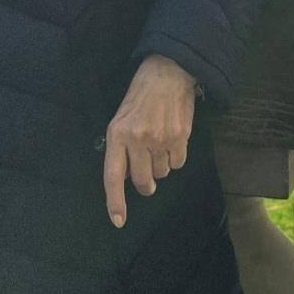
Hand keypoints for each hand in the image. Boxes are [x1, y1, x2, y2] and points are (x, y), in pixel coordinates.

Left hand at [103, 57, 197, 228]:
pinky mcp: (180, 137)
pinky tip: (172, 141)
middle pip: (143, 181)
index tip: (118, 220)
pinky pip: (178, 164)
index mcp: (118, 134)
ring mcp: (160, 139)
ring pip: (162, 173)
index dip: (115, 201)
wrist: (168, 73)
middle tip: (147, 179)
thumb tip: (126, 177)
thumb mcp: (121, 118)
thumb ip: (121, 148)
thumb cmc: (140, 96)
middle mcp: (138, 139)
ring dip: (160, 167)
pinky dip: (175, 158)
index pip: (113, 175)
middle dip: (146, 185)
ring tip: (159, 145)